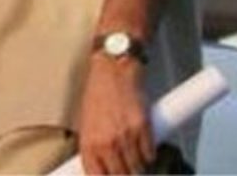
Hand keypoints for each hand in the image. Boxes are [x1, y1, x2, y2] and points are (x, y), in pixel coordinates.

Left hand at [78, 55, 152, 173]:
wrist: (113, 72)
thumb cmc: (97, 95)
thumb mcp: (86, 123)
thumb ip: (93, 147)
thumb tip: (101, 166)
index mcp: (89, 143)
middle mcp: (107, 143)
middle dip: (124, 174)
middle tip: (125, 169)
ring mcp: (126, 138)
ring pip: (137, 167)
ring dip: (137, 165)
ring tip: (133, 155)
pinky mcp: (143, 129)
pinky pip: (150, 154)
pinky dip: (148, 153)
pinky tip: (143, 145)